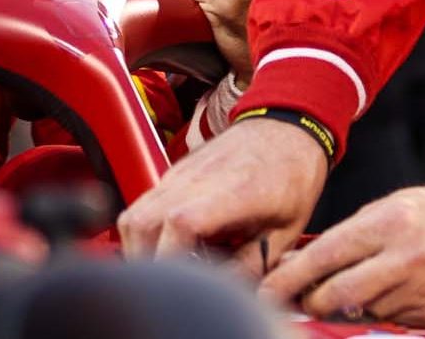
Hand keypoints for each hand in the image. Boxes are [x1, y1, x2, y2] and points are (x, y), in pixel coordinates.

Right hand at [118, 117, 325, 266]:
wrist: (284, 129)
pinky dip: (147, 231)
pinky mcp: (172, 174)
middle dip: (145, 261)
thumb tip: (225, 294)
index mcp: (234, 193)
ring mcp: (180, 174)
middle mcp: (198, 179)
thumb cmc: (290, 176)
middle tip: (167, 285)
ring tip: (166, 266)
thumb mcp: (286, 231)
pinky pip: (143, 205)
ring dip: (140, 247)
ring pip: (133, 215)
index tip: (181, 284)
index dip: (171, 259)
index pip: (181, 223)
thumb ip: (253, 266)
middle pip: (141, 223)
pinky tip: (173, 245)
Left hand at [260, 163, 424, 324]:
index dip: (289, 277)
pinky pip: (392, 320)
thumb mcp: (391, 208)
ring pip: (363, 311)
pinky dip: (383, 311)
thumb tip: (300, 264)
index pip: (325, 257)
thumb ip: (349, 235)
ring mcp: (424, 290)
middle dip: (311, 301)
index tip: (265, 289)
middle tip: (302, 298)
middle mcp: (407, 258)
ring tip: (361, 286)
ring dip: (350, 306)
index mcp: (389, 224)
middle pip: (337, 295)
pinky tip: (393, 292)